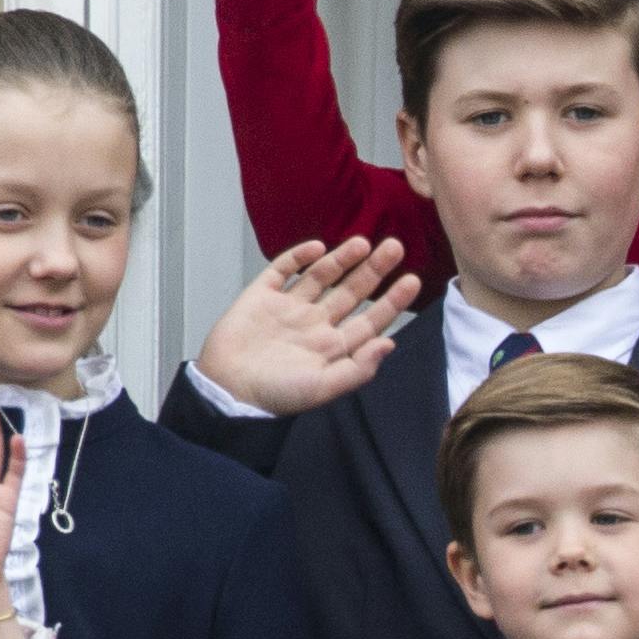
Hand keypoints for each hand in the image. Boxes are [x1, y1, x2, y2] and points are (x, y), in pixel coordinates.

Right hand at [192, 239, 421, 415]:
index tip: (413, 280)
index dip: (392, 301)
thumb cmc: (275, 395)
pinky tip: (318, 247)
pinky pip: (283, 270)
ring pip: (321, 276)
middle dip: (374, 271)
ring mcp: (288, 307)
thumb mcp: (323, 388)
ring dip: (342, 259)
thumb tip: (389, 343)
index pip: (370, 320)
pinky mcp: (261, 295)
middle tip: (396, 247)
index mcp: (333, 346)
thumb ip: (358, 368)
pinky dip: (299, 256)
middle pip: (351, 292)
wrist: (225, 389)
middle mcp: (314, 323)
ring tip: (364, 243)